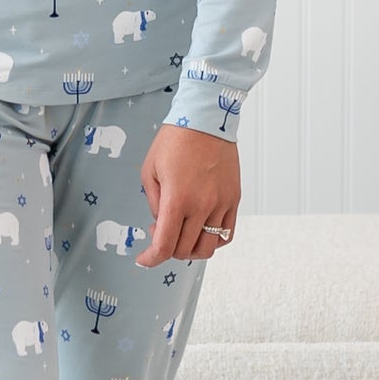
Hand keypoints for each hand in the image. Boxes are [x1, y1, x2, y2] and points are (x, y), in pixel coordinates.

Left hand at [135, 123, 239, 267]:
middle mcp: (202, 205)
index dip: (151, 259)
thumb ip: (154, 204)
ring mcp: (221, 204)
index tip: (144, 259)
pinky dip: (213, 240)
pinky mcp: (233, 199)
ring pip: (208, 248)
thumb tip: (161, 225)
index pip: (165, 246)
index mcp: (177, 199)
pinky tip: (201, 230)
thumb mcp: (150, 171)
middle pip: (184, 250)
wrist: (206, 120)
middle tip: (158, 231)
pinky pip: (226, 234)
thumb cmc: (175, 140)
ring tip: (181, 232)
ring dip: (190, 248)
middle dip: (167, 249)